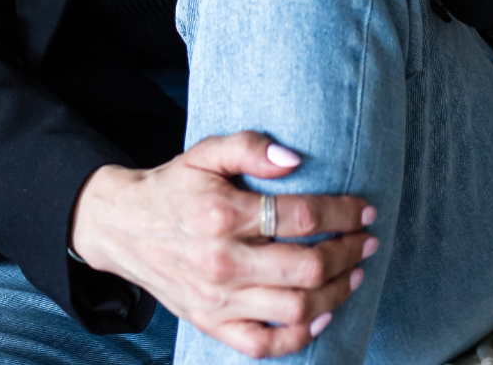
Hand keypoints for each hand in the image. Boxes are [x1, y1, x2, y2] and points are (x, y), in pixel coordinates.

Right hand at [70, 131, 377, 357]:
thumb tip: (294, 159)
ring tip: (354, 272)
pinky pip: (263, 344)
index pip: (300, 215)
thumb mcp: (205, 152)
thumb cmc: (174, 185)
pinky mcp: (211, 323)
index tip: (365, 210)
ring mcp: (217, 299)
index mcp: (223, 214)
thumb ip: (249, 147)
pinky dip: (298, 336)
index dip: (342, 212)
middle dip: (348, 252)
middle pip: (306, 267)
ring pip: (294, 309)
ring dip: (335, 293)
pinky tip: (322, 315)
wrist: (124, 227)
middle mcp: (222, 261)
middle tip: (368, 240)